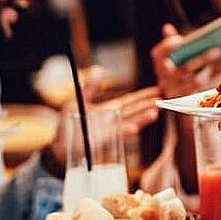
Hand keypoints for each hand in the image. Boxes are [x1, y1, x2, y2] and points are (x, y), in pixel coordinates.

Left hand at [44, 86, 160, 176]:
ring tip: (155, 112)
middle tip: (164, 100)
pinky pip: (115, 136)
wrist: (57, 150)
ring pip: (129, 124)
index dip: (143, 96)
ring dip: (142, 119)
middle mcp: (112, 122)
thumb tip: (99, 69)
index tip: (157, 91)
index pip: (129, 102)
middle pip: (133, 112)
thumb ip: (90, 88)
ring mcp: (109, 133)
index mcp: (108, 111)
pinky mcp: (101, 143)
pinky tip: (134, 127)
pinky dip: (124, 132)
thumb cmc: (67, 127)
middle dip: (148, 106)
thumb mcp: (78, 102)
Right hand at [150, 23, 220, 98]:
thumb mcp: (172, 53)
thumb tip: (167, 27)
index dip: (167, 47)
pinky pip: (200, 90)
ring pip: (195, 81)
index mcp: (159, 64)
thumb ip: (170, 40)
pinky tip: (213, 69)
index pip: (158, 54)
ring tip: (216, 56)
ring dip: (207, 69)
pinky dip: (207, 78)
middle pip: (183, 70)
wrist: (175, 90)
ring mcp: (173, 91)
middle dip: (201, 59)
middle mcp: (163, 79)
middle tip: (217, 50)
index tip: (180, 39)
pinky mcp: (185, 100)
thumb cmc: (175, 66)